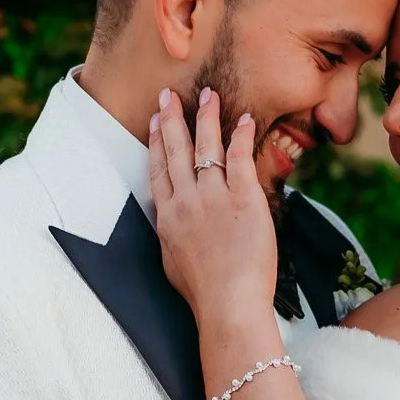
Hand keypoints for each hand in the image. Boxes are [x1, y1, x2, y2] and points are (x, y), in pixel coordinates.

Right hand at [149, 87, 278, 330]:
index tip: (155, 122)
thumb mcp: (172, 262)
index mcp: (167, 218)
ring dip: (205, 117)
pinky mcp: (243, 199)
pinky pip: (239, 158)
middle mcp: (186, 202)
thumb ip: (171, 236)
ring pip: (205, 147)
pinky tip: (244, 119)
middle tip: (169, 96)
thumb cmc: (203, 293)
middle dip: (171, 119)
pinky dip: (241, 136)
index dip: (155, 143)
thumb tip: (171, 224)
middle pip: (174, 151)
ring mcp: (214, 198)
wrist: (228, 304)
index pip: (158, 170)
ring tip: (207, 95)